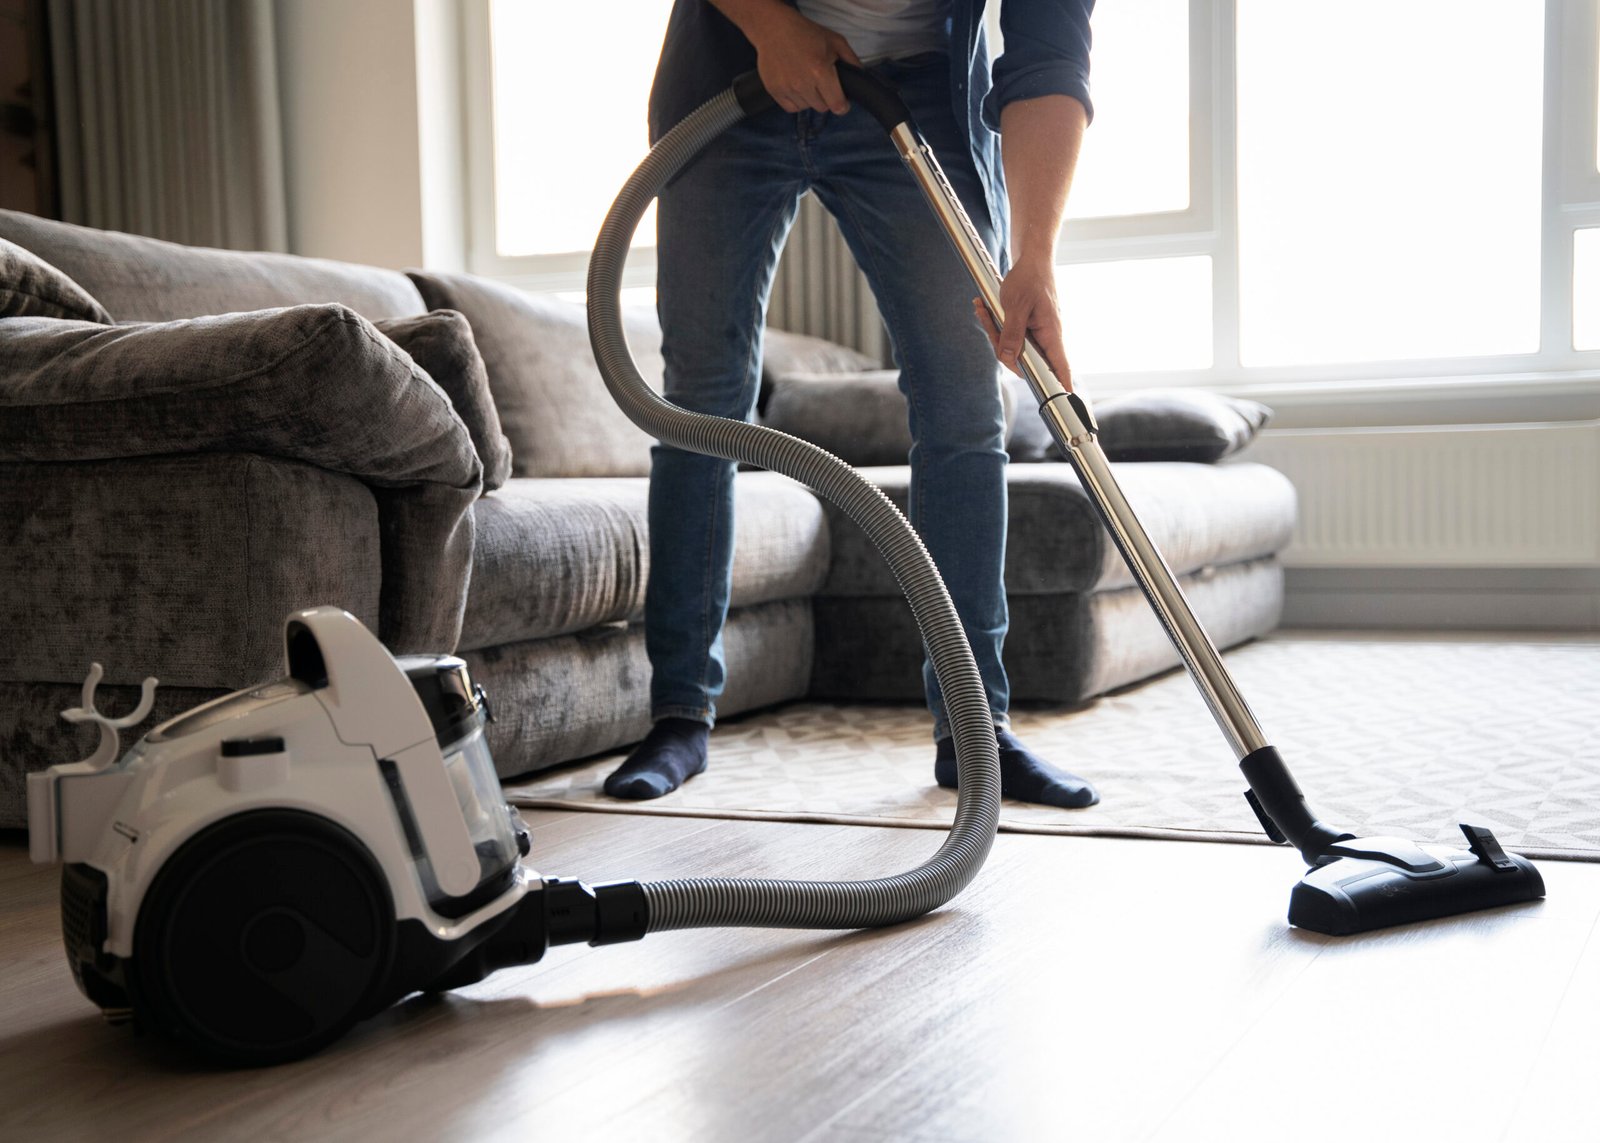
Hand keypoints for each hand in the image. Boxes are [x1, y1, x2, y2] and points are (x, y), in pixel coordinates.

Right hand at [747, 6, 862, 113]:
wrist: (775, 29)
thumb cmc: (806, 33)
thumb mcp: (835, 41)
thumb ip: (852, 60)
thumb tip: (862, 77)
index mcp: (820, 71)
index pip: (837, 105)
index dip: (843, 105)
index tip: (842, 102)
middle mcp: (803, 83)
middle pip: (822, 108)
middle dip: (826, 98)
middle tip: (822, 83)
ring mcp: (787, 88)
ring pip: (807, 107)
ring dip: (810, 98)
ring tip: (806, 80)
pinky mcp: (774, 91)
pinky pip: (791, 108)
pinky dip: (796, 101)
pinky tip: (796, 86)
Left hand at [971, 253, 1072, 390]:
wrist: (1031, 259)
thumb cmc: (1029, 279)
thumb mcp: (1016, 306)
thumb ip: (1012, 334)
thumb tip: (1009, 358)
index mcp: (1051, 333)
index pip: (1060, 366)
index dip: (1062, 384)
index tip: (1066, 398)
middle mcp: (1046, 336)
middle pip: (1024, 359)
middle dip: (1001, 347)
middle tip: (991, 322)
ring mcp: (1036, 333)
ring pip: (1012, 347)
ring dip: (994, 331)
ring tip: (984, 308)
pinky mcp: (1027, 327)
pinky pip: (1009, 335)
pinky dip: (995, 324)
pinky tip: (984, 307)